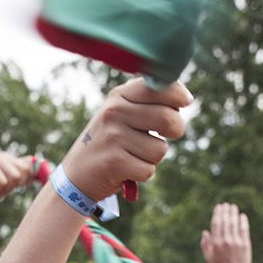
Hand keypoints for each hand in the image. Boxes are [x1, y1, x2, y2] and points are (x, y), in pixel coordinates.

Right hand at [0, 151, 35, 209]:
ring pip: (15, 177)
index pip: (31, 164)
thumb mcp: (8, 186)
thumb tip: (39, 170)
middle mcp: (5, 156)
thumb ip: (20, 178)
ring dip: (6, 189)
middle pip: (25, 172)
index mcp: (10, 159)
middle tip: (2, 188)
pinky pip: (4, 182)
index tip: (22, 187)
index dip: (30, 178)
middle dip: (16, 185)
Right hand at [61, 79, 189, 200]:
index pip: (159, 86)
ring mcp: (113, 136)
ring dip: (153, 158)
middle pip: (168, 118)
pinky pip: (149, 169)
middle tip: (167, 136)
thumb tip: (183, 100)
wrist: (76, 175)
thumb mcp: (121, 114)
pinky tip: (126, 170)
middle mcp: (115, 111)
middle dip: (176, 130)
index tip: (185, 102)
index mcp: (119, 95)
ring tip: (133, 156)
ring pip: (160, 149)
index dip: (179, 95)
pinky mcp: (114, 161)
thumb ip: (148, 103)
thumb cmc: (109, 143)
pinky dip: (142, 174)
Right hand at [199, 203, 250, 262]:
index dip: (217, 214)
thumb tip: (205, 232)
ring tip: (233, 207)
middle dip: (225, 211)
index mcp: (215, 243)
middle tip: (226, 204)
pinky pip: (244, 229)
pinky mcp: (245, 244)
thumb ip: (205, 245)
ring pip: (234, 223)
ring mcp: (236, 242)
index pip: (216, 224)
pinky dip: (243, 221)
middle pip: (225, 221)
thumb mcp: (208, 258)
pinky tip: (242, 216)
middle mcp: (225, 241)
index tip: (218, 207)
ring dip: (233, 213)